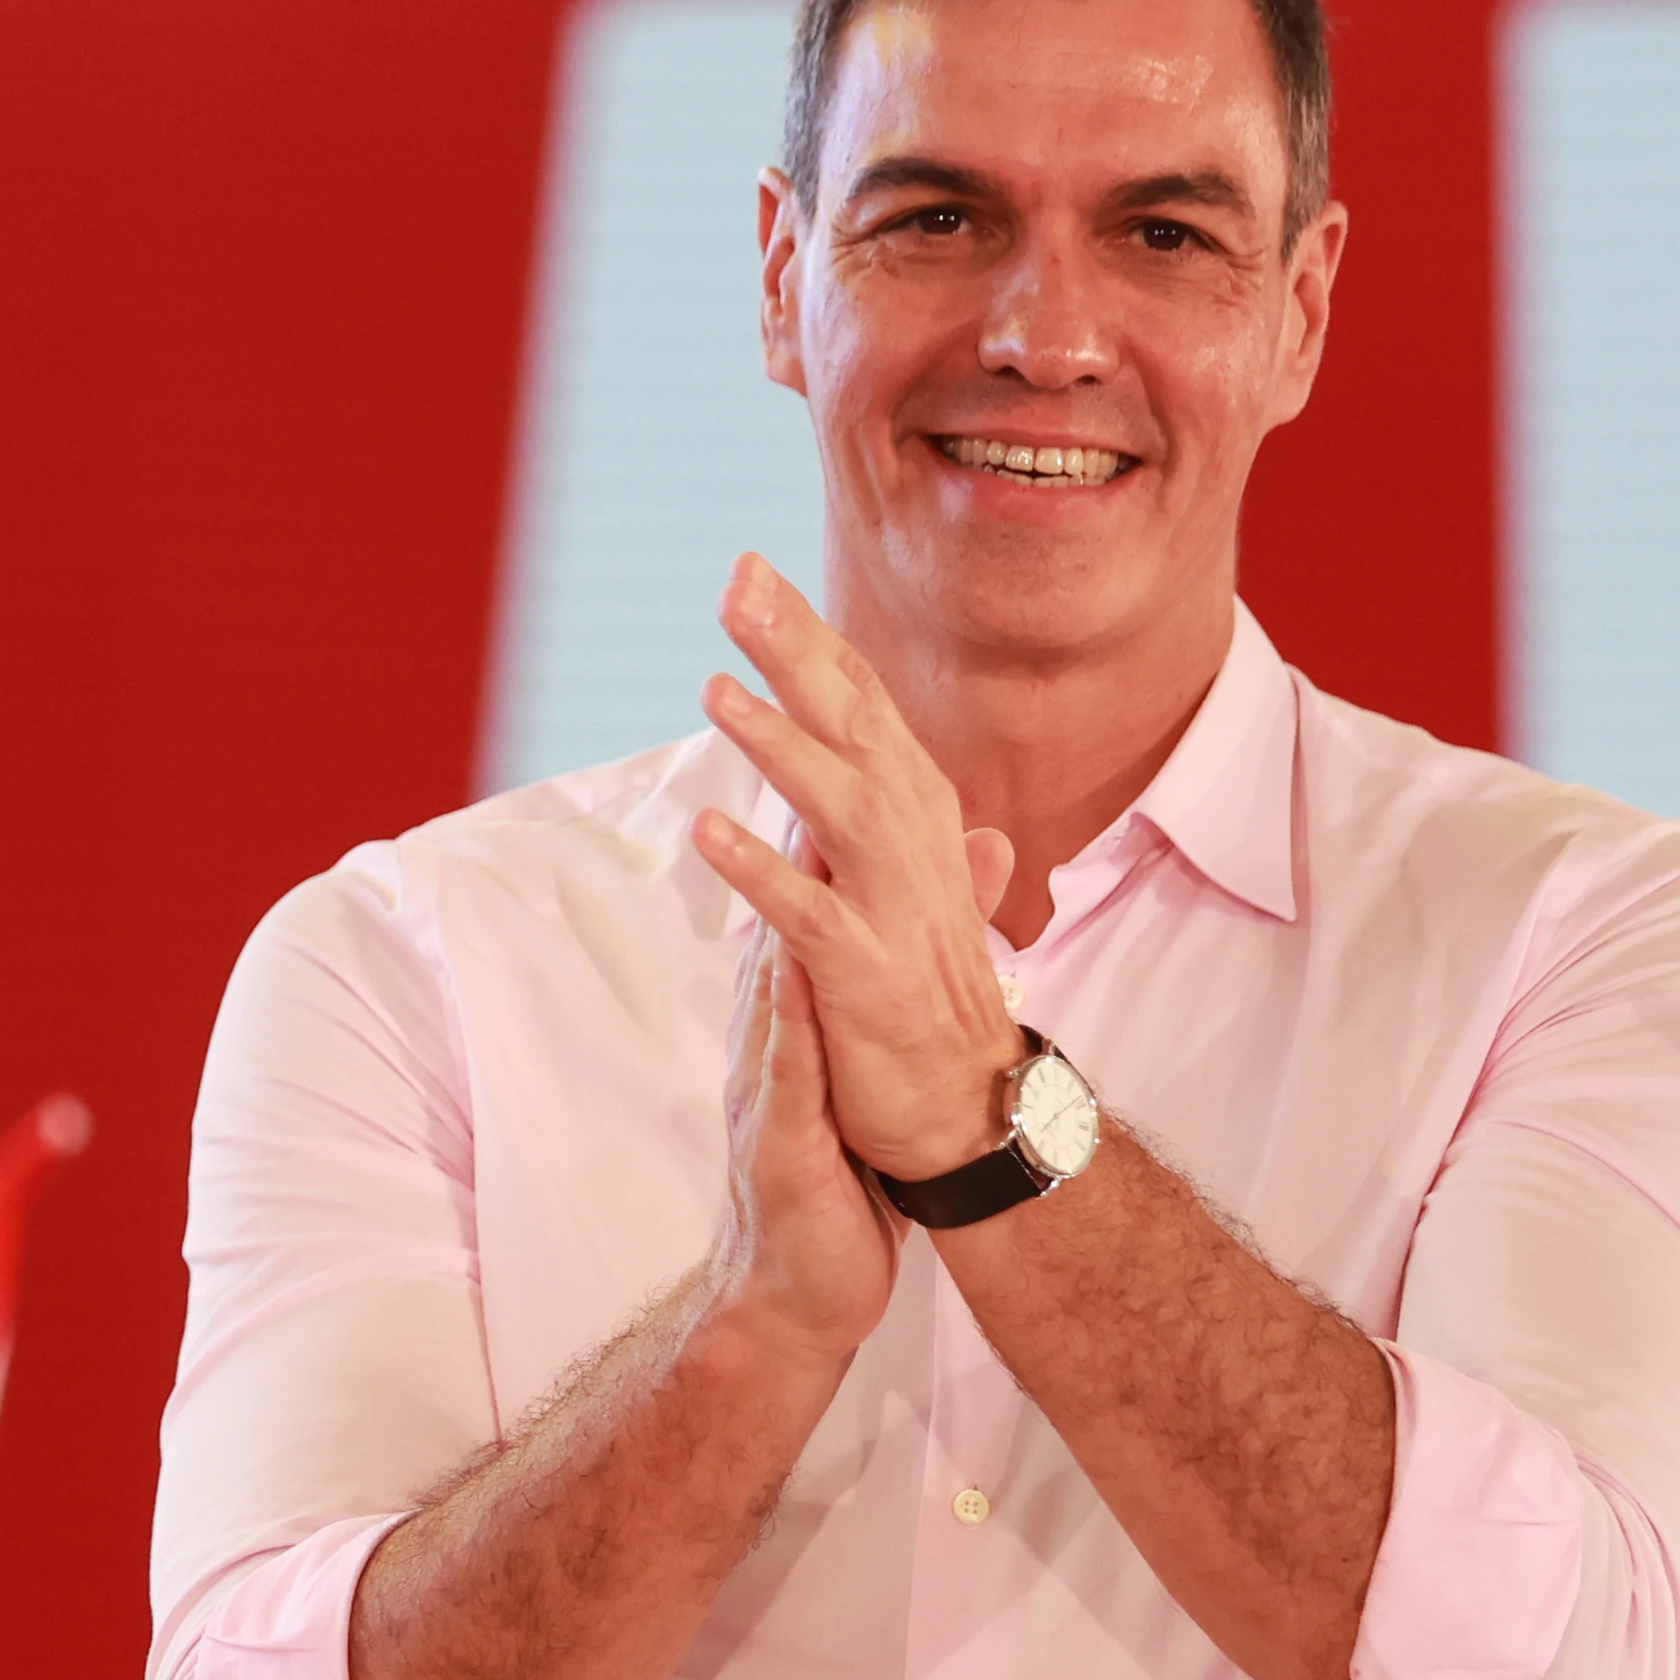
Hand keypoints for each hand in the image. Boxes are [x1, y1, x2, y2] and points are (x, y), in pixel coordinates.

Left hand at [689, 555, 1024, 1180]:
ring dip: (780, 744)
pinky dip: (763, 869)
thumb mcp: (914, 889)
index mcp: (915, 820)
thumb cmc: (931, 993)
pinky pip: (809, 914)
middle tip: (739, 583)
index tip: (754, 572)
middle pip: (855, 729)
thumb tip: (899, 767)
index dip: (811, 638)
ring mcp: (894, 909)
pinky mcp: (866, 975)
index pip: (861, 707)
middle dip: (798, 653)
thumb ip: (895, 821)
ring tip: (716, 689)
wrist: (969, 1107)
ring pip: (840, 806)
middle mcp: (913, 848)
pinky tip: (710, 831)